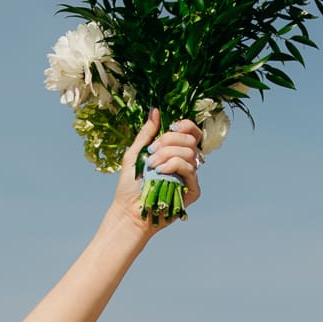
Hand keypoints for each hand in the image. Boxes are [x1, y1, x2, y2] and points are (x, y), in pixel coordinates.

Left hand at [112, 109, 203, 227]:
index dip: (185, 125)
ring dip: (166, 155)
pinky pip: (189, 169)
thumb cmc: (130, 186)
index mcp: (175, 152)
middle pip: (190, 140)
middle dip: (168, 142)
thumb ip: (146, 133)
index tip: (169, 127)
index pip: (192, 132)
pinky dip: (173, 166)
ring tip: (151, 167)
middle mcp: (186, 163)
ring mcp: (191, 177)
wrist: (129, 211)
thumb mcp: (135, 154)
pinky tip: (159, 172)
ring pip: (189, 153)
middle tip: (151, 154)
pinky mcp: (193, 190)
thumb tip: (155, 110)